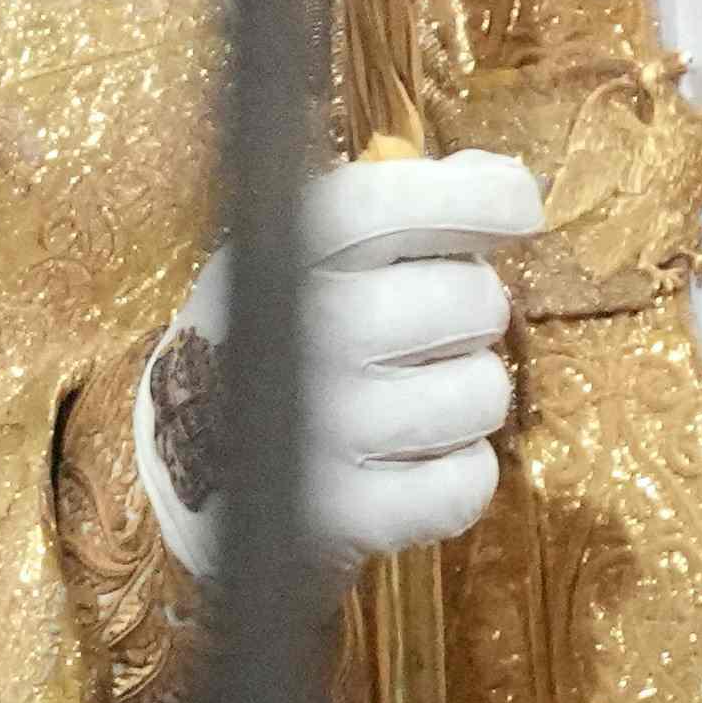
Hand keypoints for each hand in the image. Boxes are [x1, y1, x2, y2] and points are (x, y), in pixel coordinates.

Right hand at [151, 146, 543, 567]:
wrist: (185, 460)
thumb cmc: (266, 332)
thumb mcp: (295, 248)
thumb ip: (392, 205)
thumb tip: (506, 187)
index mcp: (285, 250)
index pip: (402, 202)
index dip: (483, 200)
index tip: (516, 209)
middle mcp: (306, 330)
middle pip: (472, 299)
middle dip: (470, 310)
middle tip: (426, 328)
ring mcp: (326, 428)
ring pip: (483, 393)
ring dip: (465, 394)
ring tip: (411, 395)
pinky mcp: (347, 516)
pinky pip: (469, 483)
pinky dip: (458, 472)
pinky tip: (411, 457)